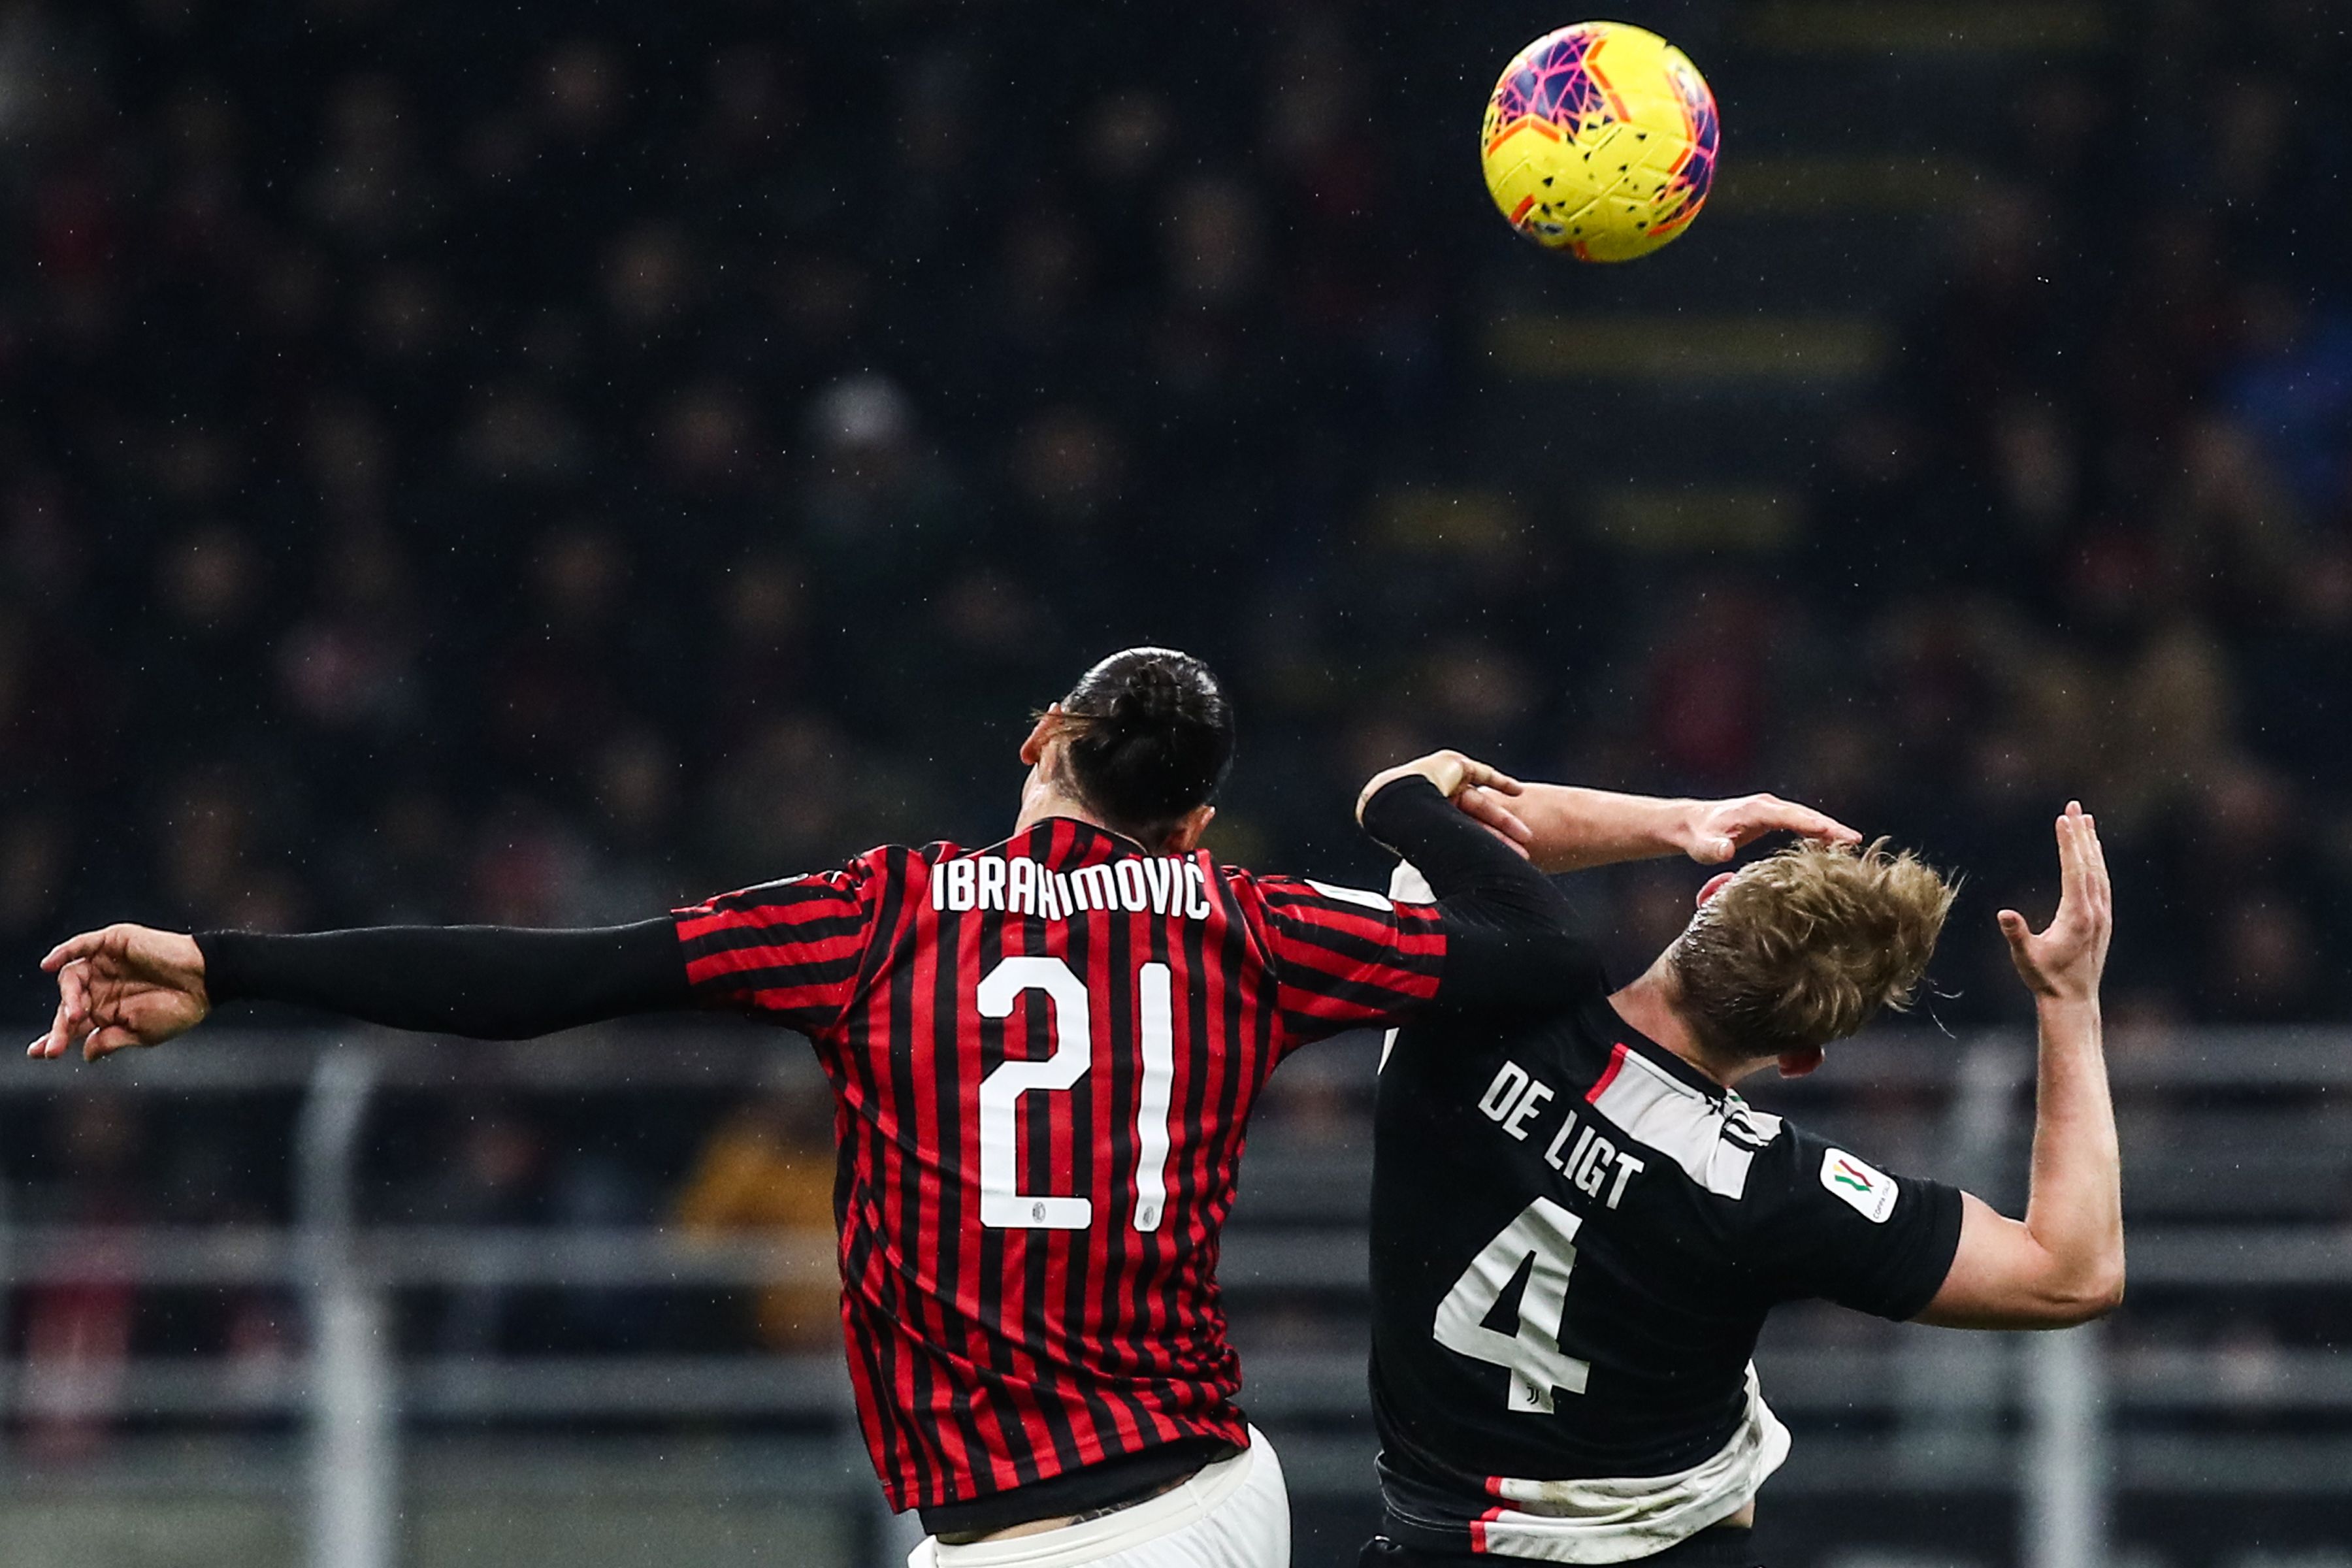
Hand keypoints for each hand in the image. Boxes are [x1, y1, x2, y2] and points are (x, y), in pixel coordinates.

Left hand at [30, 925, 210, 1061]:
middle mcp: (102, 986)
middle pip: (68, 1004)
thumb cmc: (180, 1009)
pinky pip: (81, 945)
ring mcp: (106, 964)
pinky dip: (64, 951)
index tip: (40, 1055)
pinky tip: (48, 964)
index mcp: (108, 1010)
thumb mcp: (142, 1033)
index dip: (55, 1038)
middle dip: (59, 1028)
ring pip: (72, 978)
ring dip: (67, 998)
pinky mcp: (114, 942)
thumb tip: (85, 1055)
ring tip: (75, 1015)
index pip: (72, 1025)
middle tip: (54, 1048)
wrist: (206, 979)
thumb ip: (111, 1040)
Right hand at [1356, 751, 1533, 850]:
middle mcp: (1439, 802)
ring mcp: (1446, 783)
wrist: (1394, 797)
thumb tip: (1458, 908)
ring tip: (1526, 835)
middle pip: (1478, 822)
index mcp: (1432, 823)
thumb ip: (1447, 866)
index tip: (1509, 866)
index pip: (1467, 837)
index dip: (1489, 850)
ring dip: (1505, 819)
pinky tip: (1519, 791)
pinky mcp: (1453, 765)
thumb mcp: (1435, 849)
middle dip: (1501, 838)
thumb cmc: (1409, 827)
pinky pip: (1482, 774)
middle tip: (1523, 854)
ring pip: (1483, 803)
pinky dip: (1501, 782)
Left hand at [1675, 794, 1861, 864]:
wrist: (1690, 824)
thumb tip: (1726, 851)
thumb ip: (1713, 849)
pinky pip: (1800, 824)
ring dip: (1828, 830)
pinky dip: (1817, 832)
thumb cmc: (1698, 836)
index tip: (1833, 833)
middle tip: (1855, 840)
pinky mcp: (1773, 818)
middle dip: (1830, 827)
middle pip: (1804, 815)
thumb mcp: (1702, 846)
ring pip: (1806, 818)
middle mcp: (1767, 806)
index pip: (1789, 816)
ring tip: (1853, 845)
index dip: (1811, 825)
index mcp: (1755, 810)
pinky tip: (1833, 846)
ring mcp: (1771, 811)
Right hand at [1999, 802, 2111, 1005]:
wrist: (2074, 1000)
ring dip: (2092, 845)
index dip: (2068, 843)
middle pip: (2090, 864)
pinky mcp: (2102, 920)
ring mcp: (2102, 915)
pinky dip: (2097, 863)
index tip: (2063, 819)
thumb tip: (2003, 913)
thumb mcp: (2026, 957)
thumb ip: (2017, 934)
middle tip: (2075, 806)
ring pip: (2099, 871)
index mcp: (2078, 916)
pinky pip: (2102, 883)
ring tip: (2086, 821)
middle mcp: (2095, 911)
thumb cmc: (2046, 979)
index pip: (2074, 870)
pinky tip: (2092, 856)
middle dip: (2081, 834)